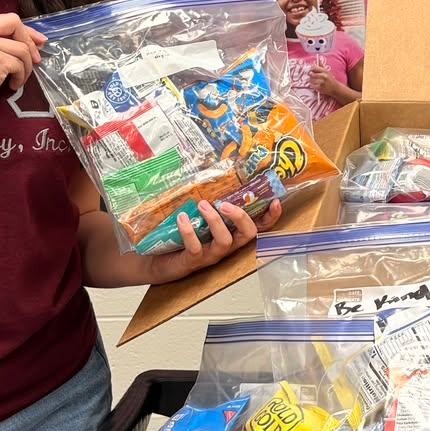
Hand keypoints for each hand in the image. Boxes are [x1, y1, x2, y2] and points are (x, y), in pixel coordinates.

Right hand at [0, 13, 43, 130]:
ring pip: (21, 48)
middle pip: (14, 23)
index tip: (35, 43)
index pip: (3, 20)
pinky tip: (12, 86)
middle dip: (30, 41)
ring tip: (17, 79)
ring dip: (26, 66)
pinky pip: (19, 64)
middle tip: (36, 59)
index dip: (23, 31)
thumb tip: (26, 40)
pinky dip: (20, 77)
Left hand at [146, 200, 269, 282]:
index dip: (270, 217)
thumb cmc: (177, 236)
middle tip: (225, 204)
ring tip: (202, 205)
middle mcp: (225, 245)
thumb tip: (206, 169)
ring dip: (215, 221)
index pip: (258, 226)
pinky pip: (196, 248)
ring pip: (225, 241)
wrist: (155, 260)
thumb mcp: (195, 215)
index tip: (275, 201)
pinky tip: (182, 218)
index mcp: (231, 233)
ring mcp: (210, 255)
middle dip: (241, 217)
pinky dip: (189, 232)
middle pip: (247, 235)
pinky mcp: (193, 261)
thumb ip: (205, 200)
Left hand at [310, 61, 344, 96]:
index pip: (314, 67)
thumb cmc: (330, 79)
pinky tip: (316, 84)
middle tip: (312, 75)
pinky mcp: (319, 88)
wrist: (335, 88)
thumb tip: (315, 61)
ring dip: (311, 80)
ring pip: (311, 80)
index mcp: (324, 71)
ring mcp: (321, 82)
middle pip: (311, 74)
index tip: (311, 69)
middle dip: (310, 74)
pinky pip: (312, 85)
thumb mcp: (327, 71)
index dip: (311, 68)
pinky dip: (312, 85)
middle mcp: (323, 76)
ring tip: (315, 80)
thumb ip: (321, 66)